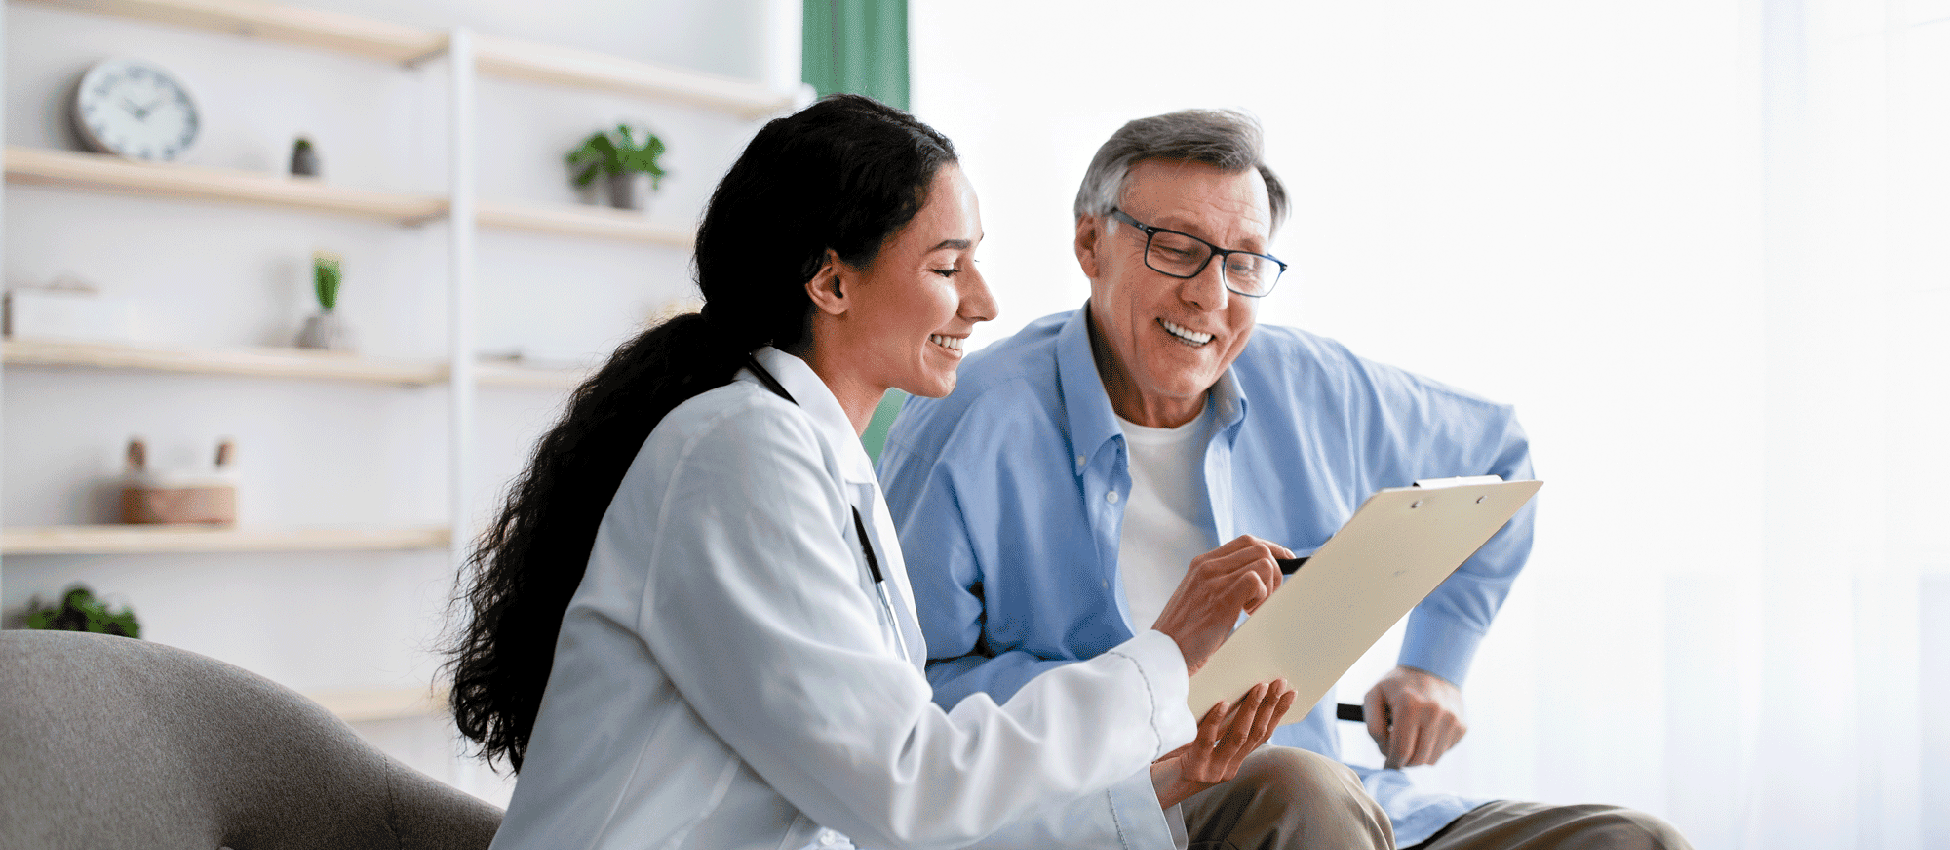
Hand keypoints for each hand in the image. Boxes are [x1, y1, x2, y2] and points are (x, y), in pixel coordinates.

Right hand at [1150, 536, 1288, 673]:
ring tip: (1252, 609)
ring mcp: (1213, 579)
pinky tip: (1247, 614)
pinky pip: (1256, 580)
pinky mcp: (1222, 597)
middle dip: (1275, 571)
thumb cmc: (1184, 632)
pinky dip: (1262, 597)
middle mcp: (1207, 566)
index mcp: (1201, 563)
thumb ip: (1219, 583)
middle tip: (1266, 598)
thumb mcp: (1198, 597)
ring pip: (1263, 562)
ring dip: (1269, 586)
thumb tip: (1254, 580)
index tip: (1285, 561)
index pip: (1246, 542)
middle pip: (1259, 548)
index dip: (1271, 549)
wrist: (1164, 651)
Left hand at [1150, 679, 1295, 807]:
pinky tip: (1221, 703)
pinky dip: (1215, 721)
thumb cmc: (1180, 759)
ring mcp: (1213, 769)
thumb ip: (1221, 729)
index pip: (1263, 735)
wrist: (1158, 788)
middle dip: (1269, 706)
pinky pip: (1206, 742)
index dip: (1278, 714)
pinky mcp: (1194, 768)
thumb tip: (1236, 693)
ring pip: (1237, 737)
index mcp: (1235, 761)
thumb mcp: (1205, 746)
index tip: (1291, 692)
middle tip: (1279, 682)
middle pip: (1255, 734)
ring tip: (1259, 687)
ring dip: (1251, 710)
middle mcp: (1228, 767)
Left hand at [1363, 664, 1466, 768]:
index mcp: (1410, 706)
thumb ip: (1372, 725)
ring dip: (1417, 757)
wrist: (1432, 669)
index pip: (1401, 751)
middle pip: (1417, 759)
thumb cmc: (1398, 686)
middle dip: (1403, 762)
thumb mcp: (1374, 696)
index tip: (1387, 764)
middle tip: (1396, 754)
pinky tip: (1425, 733)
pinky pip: (1443, 752)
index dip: (1391, 763)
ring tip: (1410, 740)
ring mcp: (1452, 720)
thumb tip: (1385, 749)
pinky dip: (1431, 749)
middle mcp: (1434, 713)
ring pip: (1431, 760)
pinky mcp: (1462, 727)